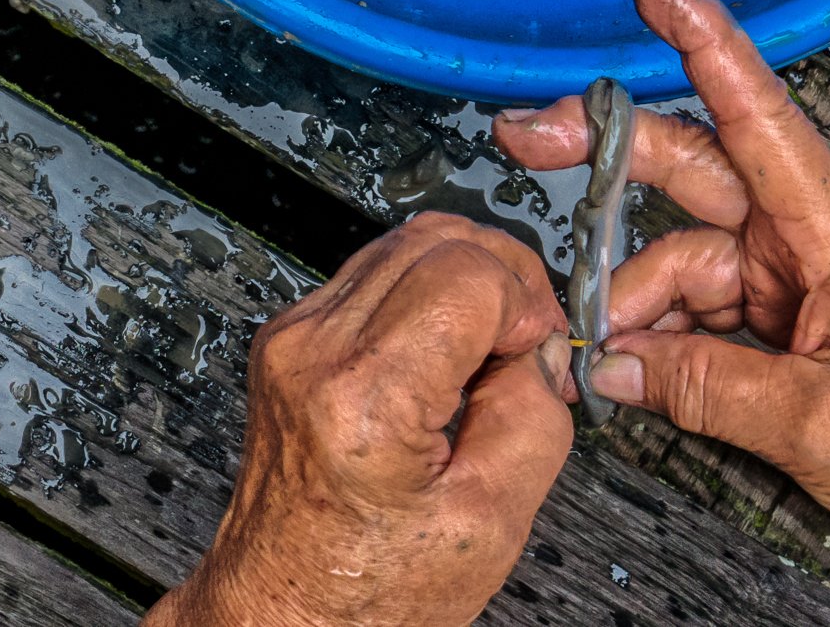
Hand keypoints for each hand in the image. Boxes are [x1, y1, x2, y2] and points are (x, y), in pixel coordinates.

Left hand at [145, 214, 570, 626]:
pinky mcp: (289, 337)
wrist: (288, 606)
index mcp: (365, 398)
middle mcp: (315, 351)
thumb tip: (541, 347)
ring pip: (403, 243)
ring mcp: (294, 337)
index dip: (524, 303)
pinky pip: (374, 274)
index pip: (468, 273)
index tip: (538, 352)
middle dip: (503, 278)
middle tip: (528, 341)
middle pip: (435, 238)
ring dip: (465, 280)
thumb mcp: (493, 518)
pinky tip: (443, 356)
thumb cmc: (370, 587)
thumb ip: (536, 415)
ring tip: (486, 354)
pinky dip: (425, 295)